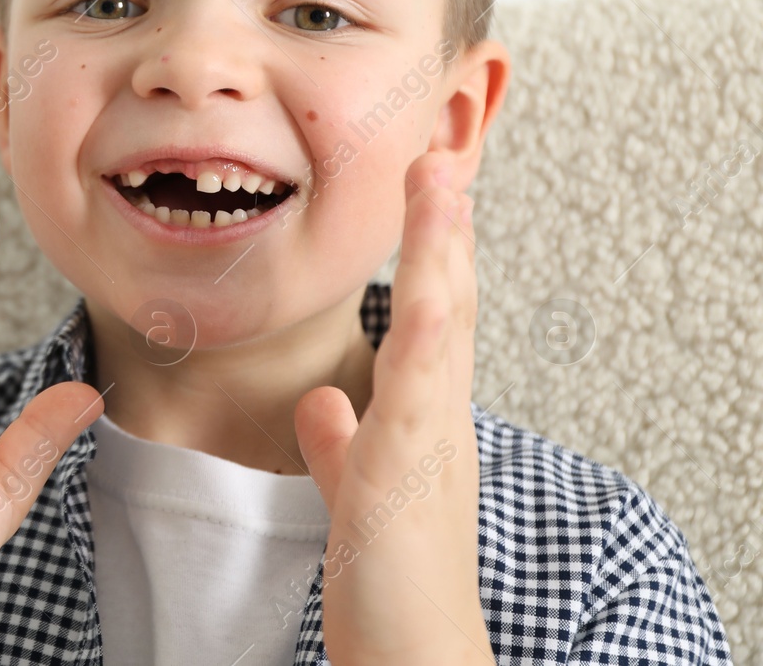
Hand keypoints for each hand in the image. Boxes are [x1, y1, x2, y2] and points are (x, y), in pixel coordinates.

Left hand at [293, 151, 493, 665]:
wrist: (416, 657)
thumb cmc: (390, 581)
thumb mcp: (356, 491)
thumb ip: (340, 442)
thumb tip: (324, 402)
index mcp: (421, 420)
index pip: (428, 319)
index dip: (431, 252)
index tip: (425, 191)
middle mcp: (437, 418)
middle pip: (446, 302)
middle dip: (443, 227)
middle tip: (440, 154)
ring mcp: (430, 438)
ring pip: (442, 322)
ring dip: (441, 246)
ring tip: (438, 175)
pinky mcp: (409, 467)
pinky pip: (419, 381)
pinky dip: (423, 321)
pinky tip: (426, 276)